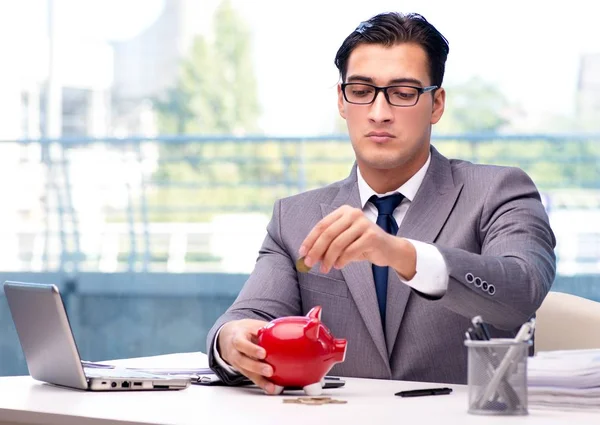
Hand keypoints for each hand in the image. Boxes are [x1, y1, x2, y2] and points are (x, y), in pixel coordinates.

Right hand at [217, 319, 277, 393]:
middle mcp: (234, 352)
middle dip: (256, 367)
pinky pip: (251, 378)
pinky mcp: (243, 370)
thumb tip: (287, 329)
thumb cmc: (244, 331)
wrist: (227, 337)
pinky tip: (270, 388)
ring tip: (271, 386)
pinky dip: (261, 384)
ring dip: (260, 380)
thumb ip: (266, 329)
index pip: (241, 344)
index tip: (263, 353)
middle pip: (243, 361)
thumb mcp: (252, 325)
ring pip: (246, 372)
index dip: (252, 349)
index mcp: (237, 337)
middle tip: (269, 371)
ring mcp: (237, 363)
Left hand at [298, 205, 415, 277]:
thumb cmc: (362, 245)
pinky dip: (341, 261)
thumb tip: (307, 256)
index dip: (310, 240)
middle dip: (316, 250)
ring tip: (324, 269)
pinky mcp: (371, 236)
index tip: (302, 253)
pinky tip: (339, 266)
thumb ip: (327, 245)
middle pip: (328, 234)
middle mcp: (353, 214)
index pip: (322, 225)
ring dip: (328, 259)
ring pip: (338, 244)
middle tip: (308, 264)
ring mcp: (363, 224)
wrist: (389, 249)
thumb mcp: (343, 241)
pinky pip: (350, 251)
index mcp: (344, 211)